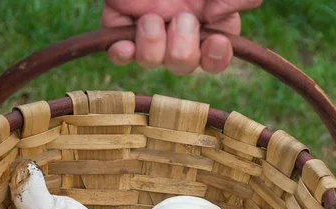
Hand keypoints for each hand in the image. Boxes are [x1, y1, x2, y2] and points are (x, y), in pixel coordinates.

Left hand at [102, 0, 262, 74]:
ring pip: (151, 61)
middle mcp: (178, 31)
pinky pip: (120, 53)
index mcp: (208, 22)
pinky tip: (125, 43)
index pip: (215, 58)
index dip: (215, 57)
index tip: (214, 39)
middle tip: (182, 18)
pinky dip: (122, 53)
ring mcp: (150, 29)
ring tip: (150, 19)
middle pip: (182, 64)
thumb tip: (215, 16)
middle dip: (183, 49)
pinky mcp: (121, 23)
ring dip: (153, 47)